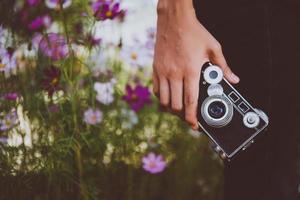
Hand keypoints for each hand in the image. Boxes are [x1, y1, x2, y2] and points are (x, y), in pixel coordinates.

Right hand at [152, 6, 239, 129]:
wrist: (174, 20)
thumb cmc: (194, 33)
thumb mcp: (213, 48)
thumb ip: (223, 66)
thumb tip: (233, 80)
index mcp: (190, 70)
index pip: (190, 101)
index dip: (192, 117)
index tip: (194, 125)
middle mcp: (175, 73)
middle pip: (175, 105)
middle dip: (182, 116)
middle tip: (188, 116)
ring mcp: (163, 72)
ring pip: (164, 101)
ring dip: (171, 109)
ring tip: (179, 109)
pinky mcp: (155, 69)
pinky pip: (156, 90)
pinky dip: (162, 98)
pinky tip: (169, 97)